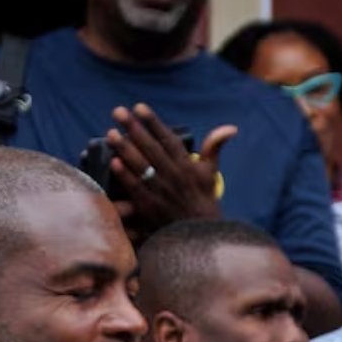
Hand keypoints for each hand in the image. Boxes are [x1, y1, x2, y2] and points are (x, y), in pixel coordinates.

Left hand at [108, 103, 236, 234]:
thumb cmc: (204, 200)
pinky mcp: (150, 206)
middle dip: (134, 128)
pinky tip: (114, 161)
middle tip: (118, 112)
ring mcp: (161, 191)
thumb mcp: (211, 172)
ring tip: (111, 133)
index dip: (153, 122)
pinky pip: (136, 187)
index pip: (168, 139)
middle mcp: (174, 176)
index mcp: (187, 166)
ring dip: (125, 148)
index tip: (139, 107)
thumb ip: (214, 146)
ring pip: (141, 165)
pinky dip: (125, 174)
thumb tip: (230, 128)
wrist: (201, 234)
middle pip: (151, 148)